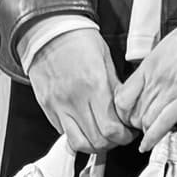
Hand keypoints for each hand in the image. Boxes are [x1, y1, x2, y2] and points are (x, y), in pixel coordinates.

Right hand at [27, 28, 132, 153]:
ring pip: (78, 143)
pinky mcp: (48, 107)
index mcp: (94, 85)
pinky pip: (63, 132)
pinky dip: (76, 134)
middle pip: (96, 141)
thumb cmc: (79, 39)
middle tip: (119, 135)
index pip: (111, 128)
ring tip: (101, 136)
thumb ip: (115, 88)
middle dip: (112, 143)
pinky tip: (84, 125)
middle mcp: (74, 99)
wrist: (49, 30)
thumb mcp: (106, 59)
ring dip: (93, 145)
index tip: (128, 131)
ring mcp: (58, 105)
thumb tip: (125, 109)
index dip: (124, 136)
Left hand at [123, 22, 176, 148]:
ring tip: (149, 132)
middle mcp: (154, 81)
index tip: (128, 114)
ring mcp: (169, 91)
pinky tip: (147, 145)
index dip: (122, 111)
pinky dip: (154, 136)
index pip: (122, 98)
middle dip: (134, 123)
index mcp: (147, 67)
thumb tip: (145, 83)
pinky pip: (164, 122)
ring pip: (146, 120)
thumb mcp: (162, 50)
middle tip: (140, 125)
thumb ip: (151, 69)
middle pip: (133, 113)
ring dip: (145, 130)